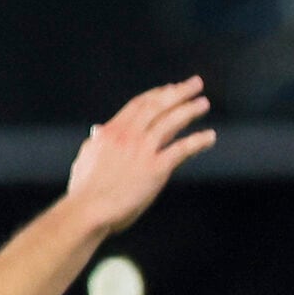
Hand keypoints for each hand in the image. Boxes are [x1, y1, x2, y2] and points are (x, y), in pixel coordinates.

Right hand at [64, 77, 213, 235]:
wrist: (88, 210)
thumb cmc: (84, 190)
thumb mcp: (86, 158)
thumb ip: (96, 142)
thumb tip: (98, 129)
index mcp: (110, 132)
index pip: (138, 105)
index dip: (157, 94)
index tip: (170, 88)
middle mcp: (128, 136)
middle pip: (157, 107)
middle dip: (178, 93)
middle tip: (195, 84)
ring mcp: (143, 151)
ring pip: (171, 122)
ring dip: (189, 110)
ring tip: (203, 104)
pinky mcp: (156, 168)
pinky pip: (182, 149)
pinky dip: (198, 140)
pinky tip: (209, 137)